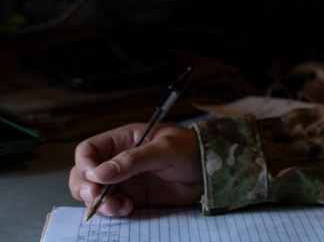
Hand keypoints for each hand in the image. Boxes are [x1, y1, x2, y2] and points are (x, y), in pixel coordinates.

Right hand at [69, 123, 203, 216]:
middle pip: (84, 174)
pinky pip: (111, 206)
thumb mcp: (164, 149)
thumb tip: (100, 173)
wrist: (210, 172)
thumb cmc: (191, 150)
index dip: (85, 164)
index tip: (94, 177)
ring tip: (116, 206)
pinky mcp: (132, 197)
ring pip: (94, 194)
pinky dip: (112, 210)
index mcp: (124, 140)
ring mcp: (124, 180)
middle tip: (95, 197)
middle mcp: (118, 160)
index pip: (89, 150)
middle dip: (84, 187)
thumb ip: (133, 160)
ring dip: (98, 203)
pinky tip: (126, 208)